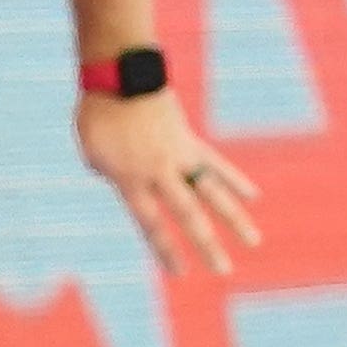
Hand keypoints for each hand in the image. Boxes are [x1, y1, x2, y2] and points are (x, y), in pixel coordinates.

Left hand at [75, 86, 261, 275]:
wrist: (119, 74)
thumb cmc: (97, 114)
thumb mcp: (92, 150)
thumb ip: (106, 172)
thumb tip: (115, 178)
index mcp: (131, 179)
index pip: (152, 223)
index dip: (166, 249)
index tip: (181, 272)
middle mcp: (160, 172)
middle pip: (188, 214)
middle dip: (207, 244)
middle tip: (225, 270)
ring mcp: (179, 156)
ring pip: (212, 192)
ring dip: (234, 218)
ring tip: (254, 240)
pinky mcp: (190, 140)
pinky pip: (215, 164)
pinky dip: (234, 180)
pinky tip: (253, 197)